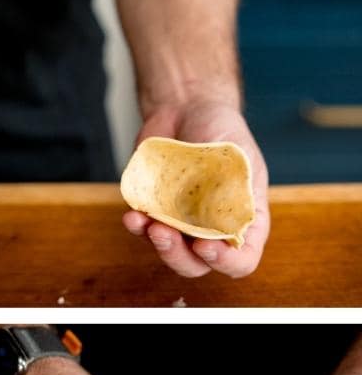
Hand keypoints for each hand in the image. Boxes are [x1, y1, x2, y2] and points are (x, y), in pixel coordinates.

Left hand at [122, 99, 269, 279]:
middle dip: (178, 257)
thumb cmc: (221, 130)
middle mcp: (212, 229)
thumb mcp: (240, 155)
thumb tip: (228, 224)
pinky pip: (144, 231)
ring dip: (156, 244)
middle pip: (197, 265)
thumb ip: (238, 189)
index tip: (206, 245)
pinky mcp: (156, 213)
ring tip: (146, 222)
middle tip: (164, 233)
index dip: (226, 262)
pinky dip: (137, 226)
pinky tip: (132, 214)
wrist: (188, 109)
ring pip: (169, 253)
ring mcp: (182, 225)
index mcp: (242, 219)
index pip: (242, 259)